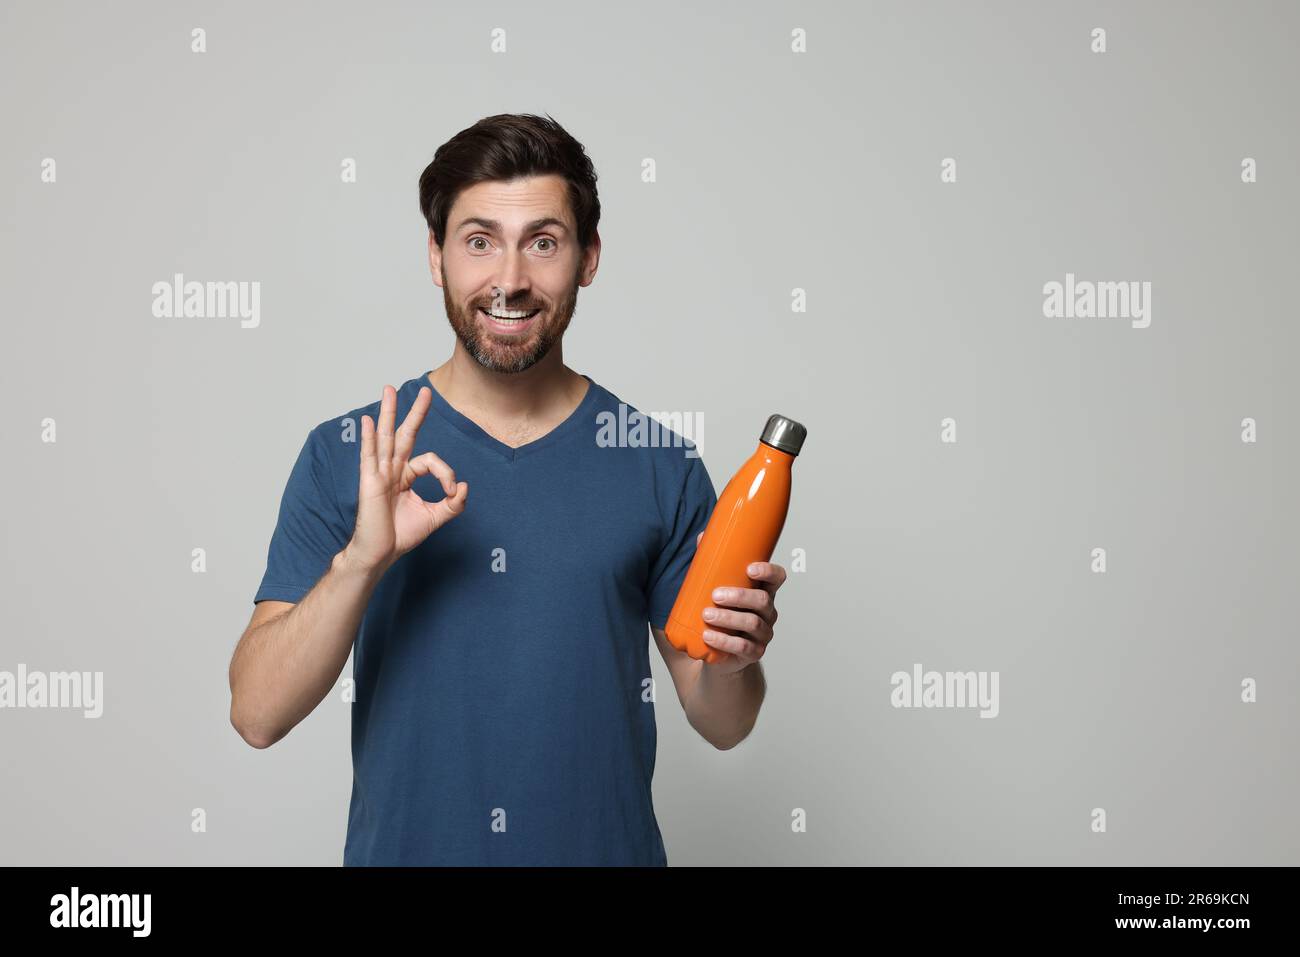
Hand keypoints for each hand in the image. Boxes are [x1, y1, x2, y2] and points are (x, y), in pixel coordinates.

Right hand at [345, 384, 468, 573]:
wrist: (380, 553)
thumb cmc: (400, 536)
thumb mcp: (434, 517)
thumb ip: (452, 504)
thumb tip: (464, 487)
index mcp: (405, 476)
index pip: (429, 461)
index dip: (446, 473)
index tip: (453, 492)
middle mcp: (392, 470)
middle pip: (405, 435)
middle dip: (415, 413)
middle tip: (425, 391)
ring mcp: (379, 474)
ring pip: (386, 437)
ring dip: (389, 413)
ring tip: (388, 389)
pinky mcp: (370, 482)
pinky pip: (369, 456)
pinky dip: (368, 437)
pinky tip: (367, 421)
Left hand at [695, 530, 785, 674]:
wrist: (713, 651)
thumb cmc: (717, 612)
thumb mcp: (712, 587)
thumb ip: (710, 564)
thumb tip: (702, 537)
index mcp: (762, 591)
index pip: (777, 577)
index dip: (768, 572)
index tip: (750, 568)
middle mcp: (767, 612)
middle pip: (763, 601)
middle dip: (739, 597)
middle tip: (715, 595)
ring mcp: (763, 634)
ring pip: (753, 624)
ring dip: (729, 618)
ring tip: (706, 614)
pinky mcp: (753, 653)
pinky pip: (743, 647)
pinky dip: (725, 641)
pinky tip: (709, 636)